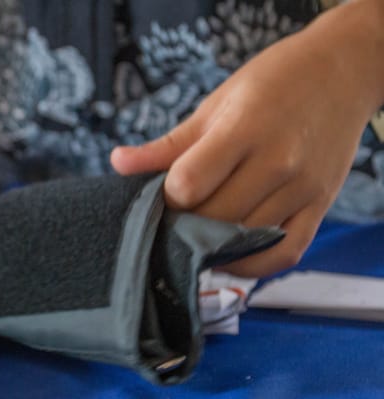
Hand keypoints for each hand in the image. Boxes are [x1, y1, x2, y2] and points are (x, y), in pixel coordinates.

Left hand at [111, 0, 383, 276]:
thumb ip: (167, 145)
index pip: (189, 183)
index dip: (168, 195)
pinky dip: (251, 265)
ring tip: (196, 234)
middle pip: (214, 218)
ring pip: (244, 239)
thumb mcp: (214, 105)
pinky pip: (283, 254)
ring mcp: (302, 188)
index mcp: (245, 129)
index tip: (164, 192)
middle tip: (174, 218)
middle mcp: (278, 161)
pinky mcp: (319, 207)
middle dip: (185, 224)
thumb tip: (118, 164)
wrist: (342, 71)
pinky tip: (228, 256)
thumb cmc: (271, 84)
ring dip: (213, 246)